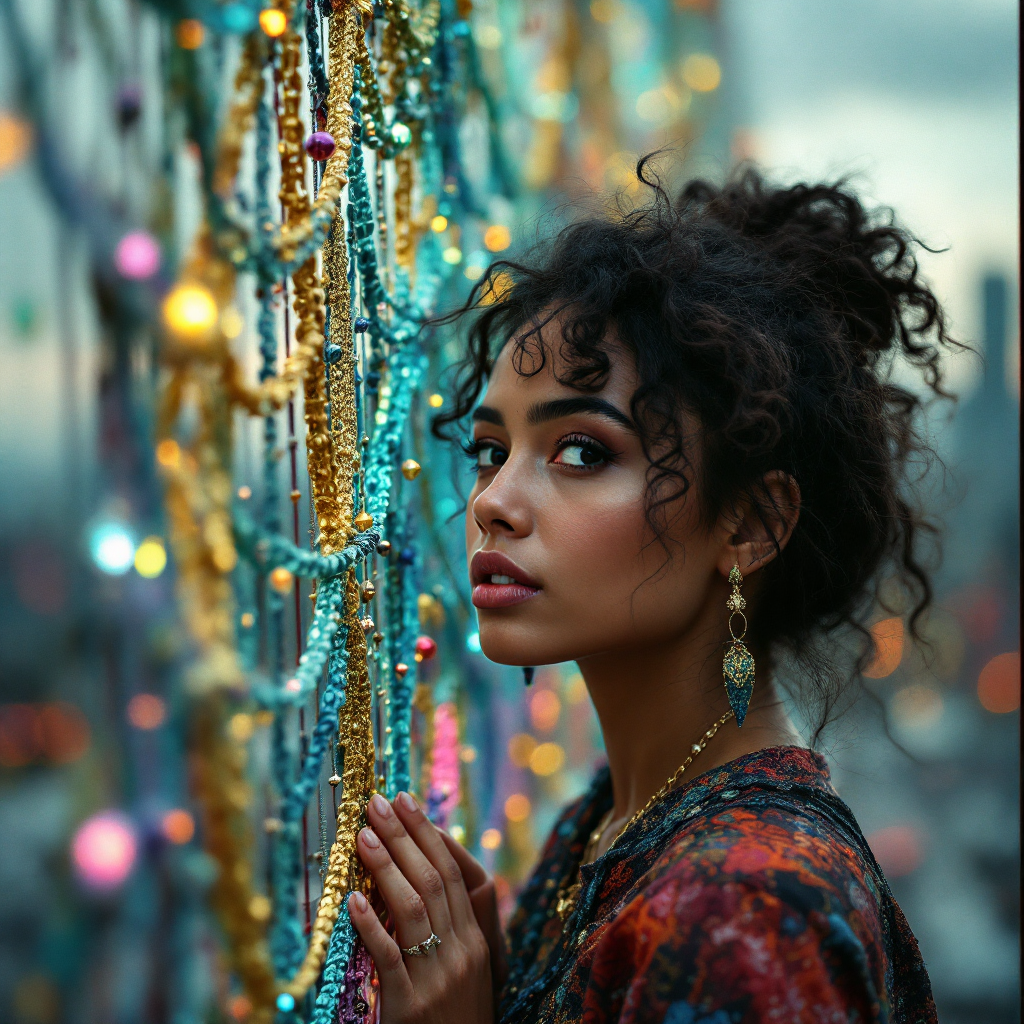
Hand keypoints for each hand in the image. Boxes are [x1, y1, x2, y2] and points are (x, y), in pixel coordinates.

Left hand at [349, 792, 495, 1023]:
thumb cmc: (456, 1022)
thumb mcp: (463, 973)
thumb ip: (447, 931)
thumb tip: (414, 881)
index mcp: (476, 941)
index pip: (453, 873)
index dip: (428, 833)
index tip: (406, 801)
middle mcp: (462, 952)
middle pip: (433, 880)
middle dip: (404, 836)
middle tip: (379, 802)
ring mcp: (438, 978)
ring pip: (414, 908)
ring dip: (386, 866)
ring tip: (363, 836)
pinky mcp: (411, 1006)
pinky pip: (390, 955)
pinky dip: (371, 924)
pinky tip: (352, 900)